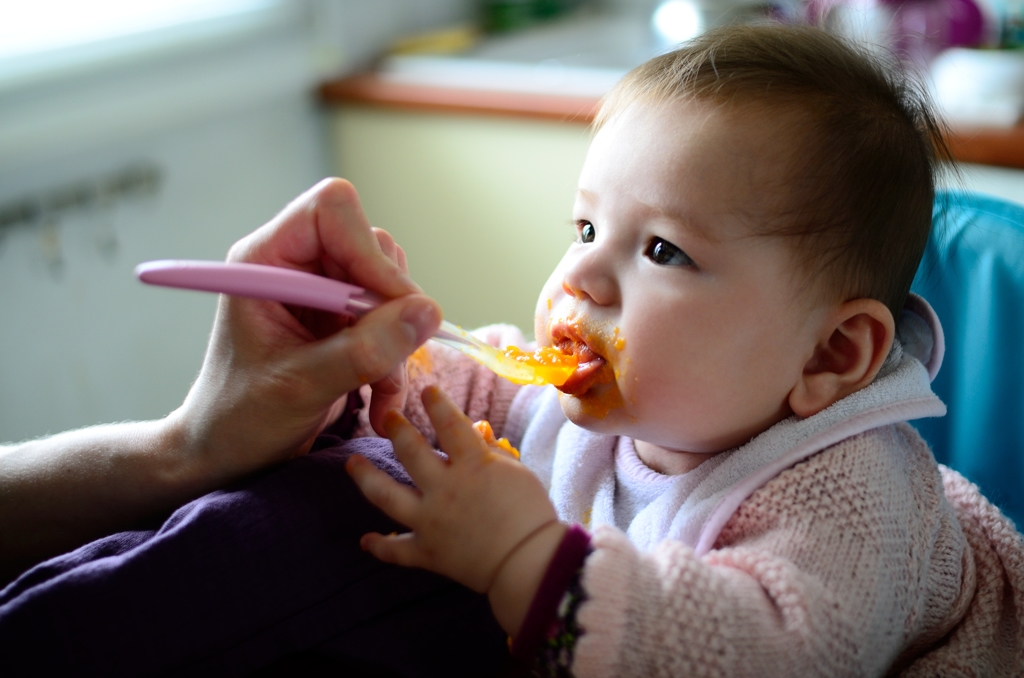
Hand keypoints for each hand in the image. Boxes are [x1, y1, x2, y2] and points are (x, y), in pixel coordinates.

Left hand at [169, 178, 441, 490]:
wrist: (226, 452)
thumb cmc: (239, 418)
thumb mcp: (301, 387)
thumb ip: (364, 350)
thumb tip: (427, 313)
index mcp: (266, 261)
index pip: (332, 210)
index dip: (370, 251)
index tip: (394, 305)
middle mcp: (296, 265)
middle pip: (372, 247)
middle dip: (390, 306)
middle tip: (387, 357)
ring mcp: (322, 293)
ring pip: (390, 287)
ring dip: (397, 342)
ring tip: (380, 390)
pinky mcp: (341, 321)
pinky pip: (393, 321)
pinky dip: (395, 363)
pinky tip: (379, 402)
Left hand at [347, 386, 565, 634]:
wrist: (529, 563)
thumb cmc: (531, 513)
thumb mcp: (517, 473)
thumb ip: (492, 453)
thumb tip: (475, 432)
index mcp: (472, 467)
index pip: (450, 425)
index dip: (437, 404)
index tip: (426, 389)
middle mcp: (444, 490)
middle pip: (410, 453)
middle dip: (397, 430)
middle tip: (387, 417)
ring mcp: (430, 522)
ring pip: (387, 496)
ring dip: (366, 477)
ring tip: (352, 463)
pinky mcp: (427, 552)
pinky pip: (397, 550)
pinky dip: (380, 546)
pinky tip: (365, 540)